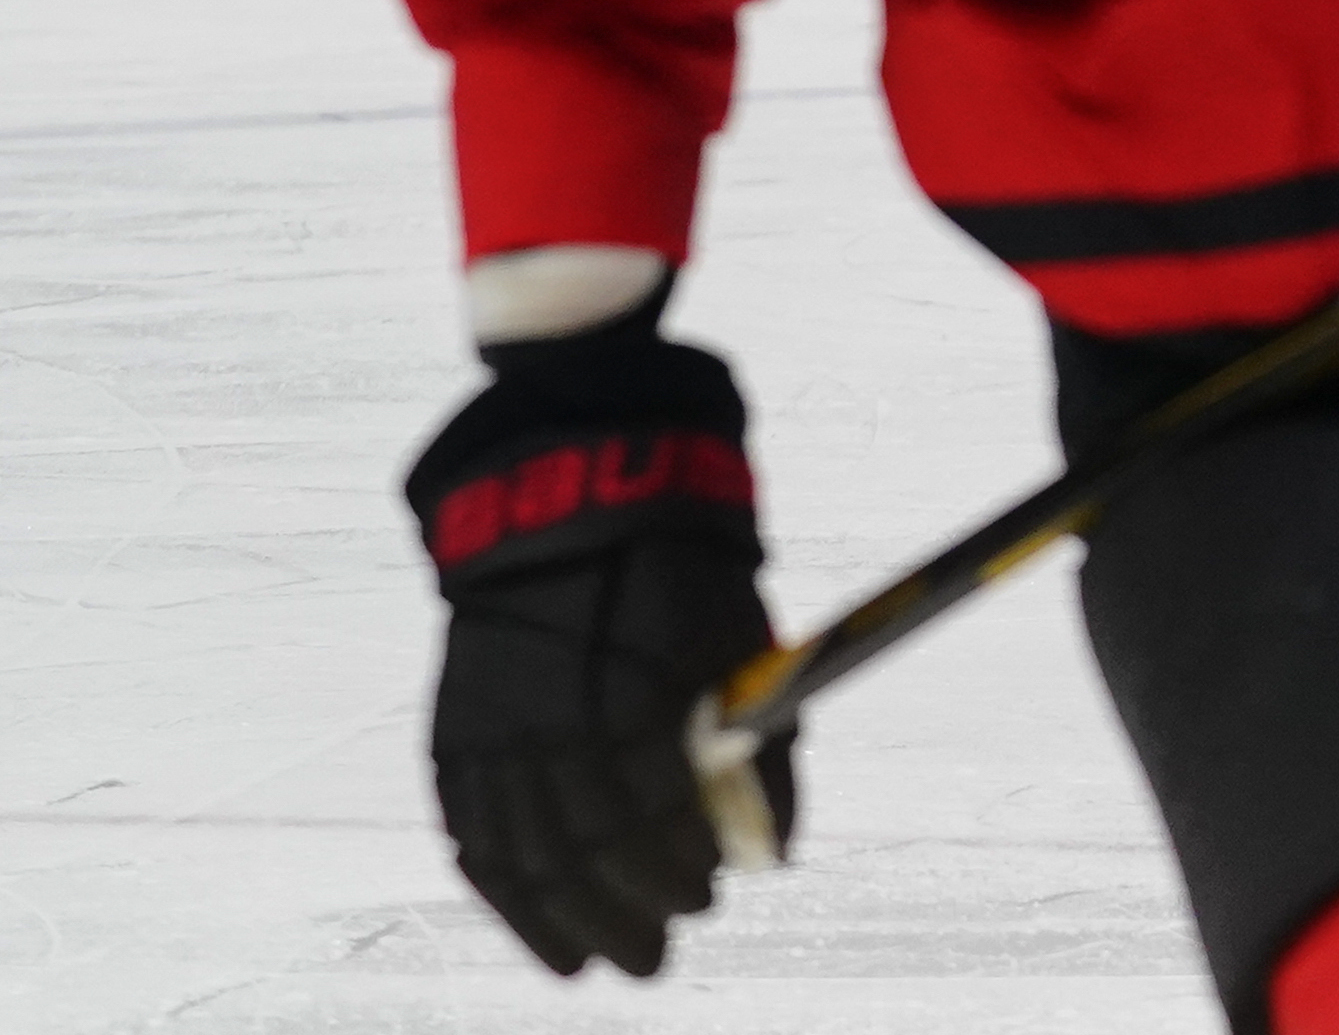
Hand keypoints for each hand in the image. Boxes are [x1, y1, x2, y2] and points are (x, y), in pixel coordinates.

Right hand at [408, 314, 793, 978]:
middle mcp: (555, 719)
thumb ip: (758, 745)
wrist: (569, 482)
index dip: (683, 868)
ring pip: (521, 856)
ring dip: (560, 921)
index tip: (714, 895)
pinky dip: (501, 886)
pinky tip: (533, 921)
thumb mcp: (739, 635)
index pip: (656, 817)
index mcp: (635, 693)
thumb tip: (775, 851)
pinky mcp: (457, 725)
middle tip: (661, 953)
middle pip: (587, 852)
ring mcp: (496, 725)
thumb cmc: (679, 560)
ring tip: (597, 962)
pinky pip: (470, 828)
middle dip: (627, 914)